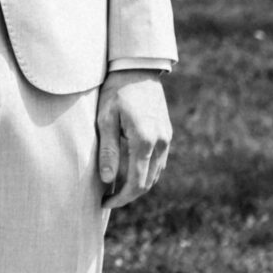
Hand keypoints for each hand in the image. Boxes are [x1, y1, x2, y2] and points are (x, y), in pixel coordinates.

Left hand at [95, 72, 171, 210]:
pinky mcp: (167, 133)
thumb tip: (108, 180)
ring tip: (116, 187)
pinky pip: (158, 162)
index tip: (105, 203)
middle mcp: (160, 143)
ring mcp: (166, 138)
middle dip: (128, 195)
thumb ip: (108, 151)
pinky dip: (145, 172)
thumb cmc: (116, 92)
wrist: (137, 69)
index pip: (137, 183)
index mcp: (145, 141)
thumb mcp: (105, 119)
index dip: (121, 198)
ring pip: (155, 174)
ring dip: (138, 185)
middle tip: (108, 199)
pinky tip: (129, 171)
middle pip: (148, 183)